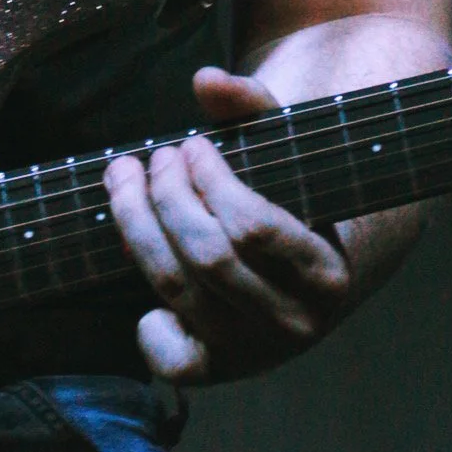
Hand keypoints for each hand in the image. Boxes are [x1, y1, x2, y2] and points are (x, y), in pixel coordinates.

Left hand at [104, 68, 359, 385]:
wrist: (310, 280)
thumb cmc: (294, 201)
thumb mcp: (290, 153)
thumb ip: (255, 108)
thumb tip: (206, 80)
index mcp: (326, 274)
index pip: (253, 227)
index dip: (210, 180)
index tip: (191, 144)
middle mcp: (294, 324)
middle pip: (206, 256)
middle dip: (167, 196)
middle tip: (155, 158)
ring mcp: (252, 353)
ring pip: (176, 289)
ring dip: (136, 226)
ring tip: (125, 180)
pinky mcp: (217, 371)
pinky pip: (171, 362)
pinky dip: (148, 324)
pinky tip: (147, 269)